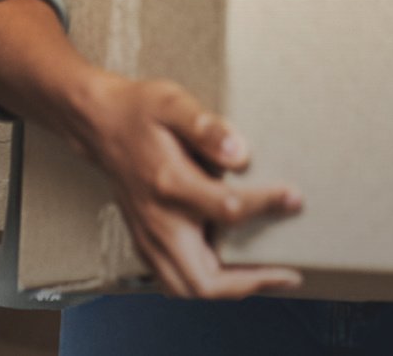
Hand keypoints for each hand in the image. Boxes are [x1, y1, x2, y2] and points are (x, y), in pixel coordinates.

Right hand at [75, 72, 302, 299]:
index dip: (267, 206)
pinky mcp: (144, 240)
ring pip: (187, 289)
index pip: (227, 210)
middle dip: (251, 282)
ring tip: (262, 277)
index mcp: (168, 183)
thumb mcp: (171, 102)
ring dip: (227, 290)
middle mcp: (157, 219)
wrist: (99, 122)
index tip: (293, 198)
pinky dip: (204, 284)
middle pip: (204, 280)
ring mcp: (148, 235)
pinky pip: (174, 280)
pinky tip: (226, 270)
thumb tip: (241, 154)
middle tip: (286, 272)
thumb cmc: (138, 110)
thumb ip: (206, 127)